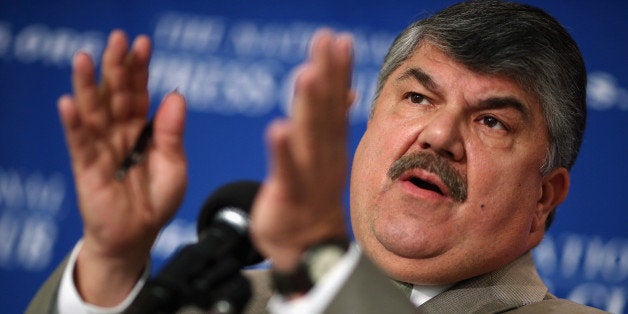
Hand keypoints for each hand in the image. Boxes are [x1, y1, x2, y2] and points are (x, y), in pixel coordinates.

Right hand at [57, 30, 186, 304]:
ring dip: (87, 85)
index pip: (138, 93)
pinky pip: (79, 143)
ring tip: (84, 58)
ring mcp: (101, 149)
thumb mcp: (174, 166)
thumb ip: (172, 133)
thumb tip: (176, 94)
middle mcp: (119, 134)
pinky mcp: (87, 169)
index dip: (140, 69)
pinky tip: (68, 103)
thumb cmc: (156, 201)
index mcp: (142, 130)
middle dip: (116, 67)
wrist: (139, 236)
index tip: (142, 43)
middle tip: (117, 38)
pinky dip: (74, 124)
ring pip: (93, 112)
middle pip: (115, 95)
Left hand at [250, 30, 353, 270]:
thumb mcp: (324, 157)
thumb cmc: (312, 200)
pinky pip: (285, 173)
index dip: (336, 70)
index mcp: (328, 147)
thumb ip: (332, 121)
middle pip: (324, 112)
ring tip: (308, 73)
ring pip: (309, 137)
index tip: (337, 39)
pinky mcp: (288, 197)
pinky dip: (282, 152)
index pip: (333, 103)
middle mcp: (323, 157)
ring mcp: (308, 177)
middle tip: (325, 40)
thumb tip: (346, 90)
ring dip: (309, 105)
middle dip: (325, 74)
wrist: (309, 253)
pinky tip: (277, 128)